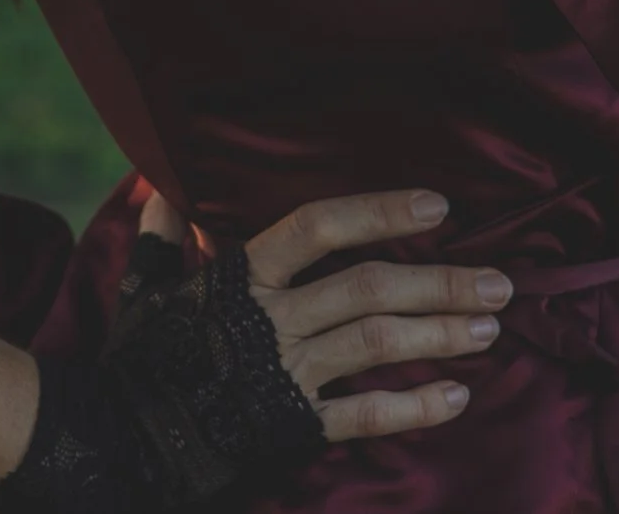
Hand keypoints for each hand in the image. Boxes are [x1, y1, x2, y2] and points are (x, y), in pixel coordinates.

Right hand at [141, 189, 510, 440]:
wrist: (119, 437)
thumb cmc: (141, 355)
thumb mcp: (148, 286)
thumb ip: (166, 234)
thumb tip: (160, 182)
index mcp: (241, 276)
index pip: (316, 227)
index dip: (378, 212)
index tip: (438, 206)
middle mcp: (270, 318)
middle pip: (367, 287)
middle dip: (439, 282)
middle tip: (499, 282)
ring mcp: (285, 373)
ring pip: (376, 345)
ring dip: (438, 335)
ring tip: (488, 328)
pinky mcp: (293, 424)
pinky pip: (364, 415)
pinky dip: (414, 408)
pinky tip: (456, 397)